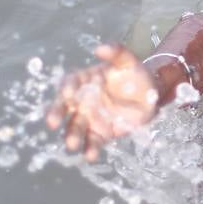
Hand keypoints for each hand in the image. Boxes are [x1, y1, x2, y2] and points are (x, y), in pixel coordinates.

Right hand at [45, 44, 159, 159]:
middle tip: (53, 123)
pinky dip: (90, 149)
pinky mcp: (100, 133)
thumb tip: (100, 48)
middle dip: (57, 114)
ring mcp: (89, 118)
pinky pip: (93, 142)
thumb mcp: (127, 61)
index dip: (67, 88)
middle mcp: (81, 100)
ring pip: (76, 127)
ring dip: (72, 136)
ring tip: (72, 144)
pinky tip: (90, 156)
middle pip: (64, 107)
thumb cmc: (134, 74)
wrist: (149, 95)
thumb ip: (116, 52)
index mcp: (83, 80)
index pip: (70, 83)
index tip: (67, 93)